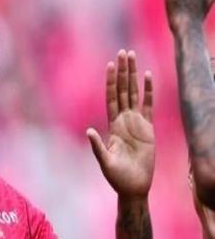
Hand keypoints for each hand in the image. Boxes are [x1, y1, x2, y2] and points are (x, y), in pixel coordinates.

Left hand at [87, 50, 154, 197]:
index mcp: (112, 125)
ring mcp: (136, 123)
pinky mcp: (148, 129)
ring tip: (133, 58)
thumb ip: (98, 146)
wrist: (133, 186)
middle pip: (123, 90)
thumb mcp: (105, 161)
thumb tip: (89, 131)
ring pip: (135, 93)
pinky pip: (148, 106)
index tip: (110, 65)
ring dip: (134, 76)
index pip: (111, 97)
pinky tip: (147, 77)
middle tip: (123, 52)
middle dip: (123, 72)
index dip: (111, 81)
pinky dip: (148, 91)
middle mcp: (123, 120)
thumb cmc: (117, 177)